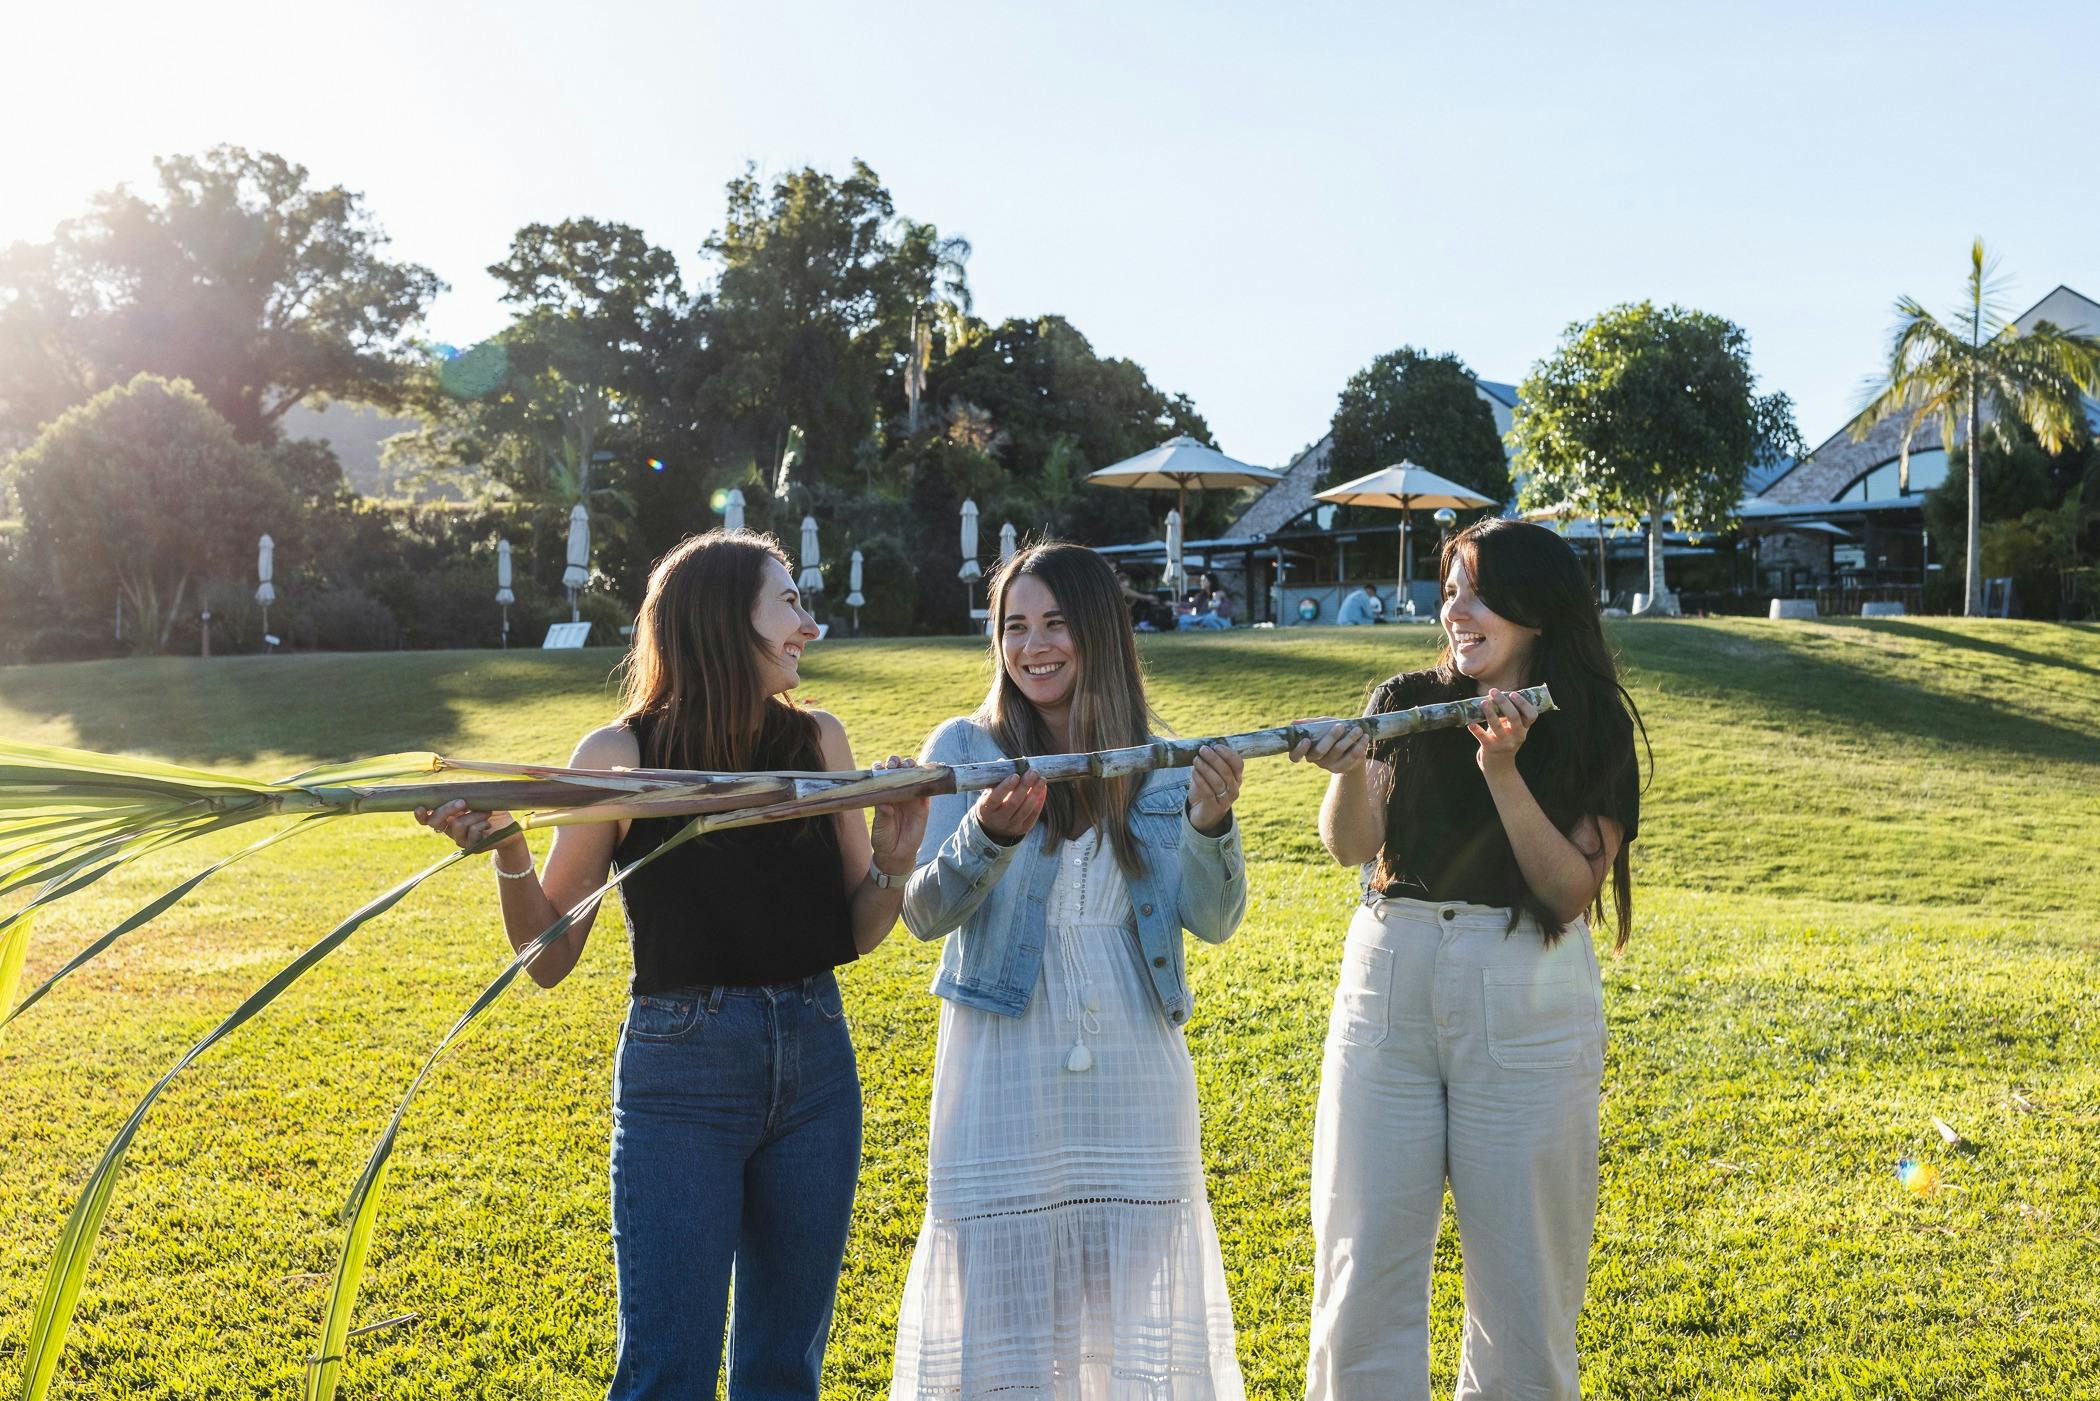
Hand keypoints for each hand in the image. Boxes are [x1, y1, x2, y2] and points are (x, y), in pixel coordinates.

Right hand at [415, 799, 523, 856]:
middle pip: (435, 822)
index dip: (420, 814)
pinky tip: (488, 823)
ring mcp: (460, 840)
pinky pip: (472, 832)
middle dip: (447, 809)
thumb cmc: (492, 810)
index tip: (420, 807)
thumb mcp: (478, 798)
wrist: (510, 828)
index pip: (427, 818)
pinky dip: (481, 823)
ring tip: (487, 812)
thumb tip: (448, 784)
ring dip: (473, 815)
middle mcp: (450, 830)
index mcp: (448, 818)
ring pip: (457, 825)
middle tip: (463, 802)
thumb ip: (463, 793)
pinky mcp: (472, 847)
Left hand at [868, 756, 929, 876]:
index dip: (881, 767)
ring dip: (911, 766)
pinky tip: (927, 772)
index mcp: (883, 794)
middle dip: (896, 762)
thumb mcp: (880, 828)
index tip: (880, 767)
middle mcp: (897, 792)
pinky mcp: (923, 804)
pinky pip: (927, 789)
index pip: (882, 775)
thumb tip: (884, 805)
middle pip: (898, 770)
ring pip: (913, 774)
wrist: (897, 854)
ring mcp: (911, 797)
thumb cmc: (884, 839)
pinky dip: (928, 779)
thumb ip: (882, 816)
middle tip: (894, 764)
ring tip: (908, 765)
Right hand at [972, 770, 1047, 841]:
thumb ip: (996, 779)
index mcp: (986, 809)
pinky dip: (1039, 801)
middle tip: (1033, 772)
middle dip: (1025, 786)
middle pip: (1013, 803)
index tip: (1016, 775)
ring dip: (1035, 792)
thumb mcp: (988, 793)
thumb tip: (1004, 761)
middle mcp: (998, 820)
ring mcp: (1011, 826)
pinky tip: (1043, 789)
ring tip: (1041, 779)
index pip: (995, 798)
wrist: (993, 827)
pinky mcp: (1022, 829)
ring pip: (1025, 809)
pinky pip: (1033, 815)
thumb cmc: (992, 802)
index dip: (1006, 787)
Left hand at [1184, 743, 1242, 836]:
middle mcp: (1234, 789)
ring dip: (1206, 768)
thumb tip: (1203, 746)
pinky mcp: (1215, 808)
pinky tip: (1194, 772)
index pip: (1238, 764)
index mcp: (1236, 778)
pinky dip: (1200, 780)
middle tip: (1202, 750)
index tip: (1215, 746)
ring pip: (1218, 781)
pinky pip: (1208, 792)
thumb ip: (1210, 763)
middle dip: (1214, 758)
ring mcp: (1226, 800)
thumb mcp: (1210, 775)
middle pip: (1227, 771)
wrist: (1202, 815)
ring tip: (1196, 760)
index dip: (1228, 754)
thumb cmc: (1206, 790)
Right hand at [1288, 720, 1369, 774]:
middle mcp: (1316, 760)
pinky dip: (1359, 746)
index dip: (1299, 750)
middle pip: (1320, 750)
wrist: (1350, 746)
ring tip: (1358, 729)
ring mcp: (1329, 766)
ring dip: (1349, 738)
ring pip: (1338, 751)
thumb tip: (1293, 724)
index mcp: (1306, 750)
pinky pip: (1352, 757)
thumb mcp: (1321, 725)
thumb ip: (1311, 724)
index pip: (1295, 756)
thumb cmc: (1331, 732)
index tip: (1306, 740)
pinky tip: (1365, 738)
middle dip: (1330, 737)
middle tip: (1340, 726)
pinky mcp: (1343, 768)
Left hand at [1468, 687, 1535, 775]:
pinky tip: (1470, 723)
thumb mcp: (1512, 730)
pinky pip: (1482, 737)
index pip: (1532, 715)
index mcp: (1524, 729)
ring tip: (1483, 702)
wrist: (1499, 767)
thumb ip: (1509, 716)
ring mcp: (1504, 743)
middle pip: (1514, 717)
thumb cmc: (1504, 741)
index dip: (1523, 704)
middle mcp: (1517, 736)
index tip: (1513, 694)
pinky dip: (1476, 729)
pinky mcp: (1490, 748)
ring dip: (1489, 712)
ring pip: (1497, 726)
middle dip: (1503, 702)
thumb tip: (1499, 694)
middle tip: (1494, 692)